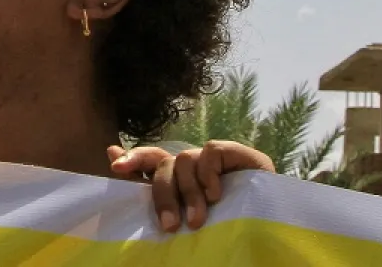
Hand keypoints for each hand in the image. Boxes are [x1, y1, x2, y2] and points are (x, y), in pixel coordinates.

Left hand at [109, 140, 274, 231]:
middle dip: (163, 195)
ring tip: (198, 221)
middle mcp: (193, 163)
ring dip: (189, 193)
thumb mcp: (186, 216)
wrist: (270, 228)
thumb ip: (153, 193)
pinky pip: (210, 152)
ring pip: (185, 159)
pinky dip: (209, 174)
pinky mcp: (237, 153)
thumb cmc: (225, 227)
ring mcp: (214, 158)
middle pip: (164, 164)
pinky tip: (216, 195)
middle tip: (171, 226)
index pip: (150, 158)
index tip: (116, 167)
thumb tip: (111, 156)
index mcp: (178, 177)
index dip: (132, 159)